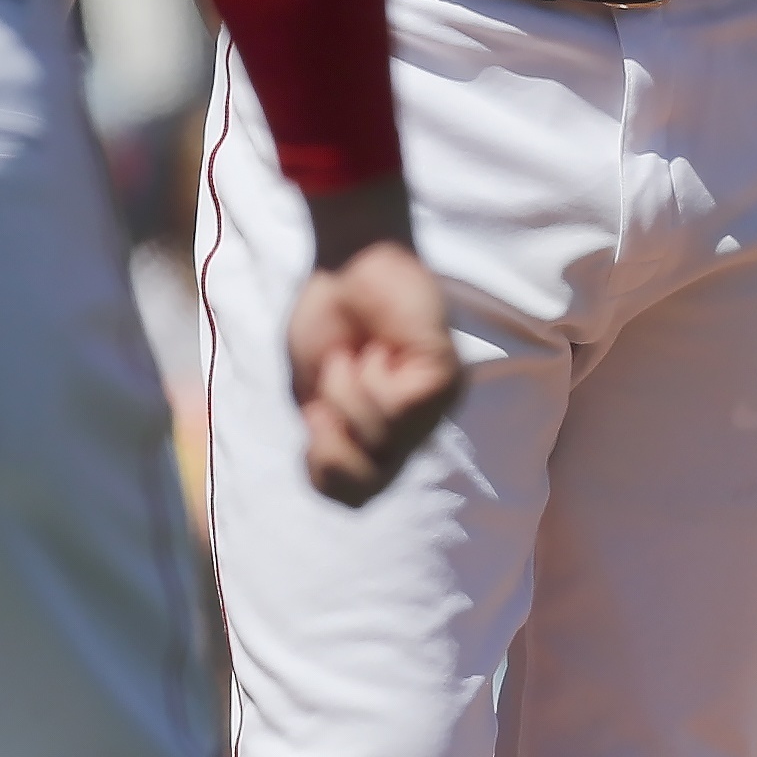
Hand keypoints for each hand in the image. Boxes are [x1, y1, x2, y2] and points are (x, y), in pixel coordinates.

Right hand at [290, 177, 464, 505]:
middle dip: (333, 436)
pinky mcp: (444, 379)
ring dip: (348, 395)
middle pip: (367, 484)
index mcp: (381, 433)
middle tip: (337, 381)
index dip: (323, 465)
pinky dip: (371, 380)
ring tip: (359, 353)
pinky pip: (396, 412)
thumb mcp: (312, 392)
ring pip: (381, 442)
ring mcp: (434, 406)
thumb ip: (328, 441)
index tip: (316, 412)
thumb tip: (349, 480)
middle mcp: (415, 427)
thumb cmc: (328, 318)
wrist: (343, 261)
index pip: (355, 494)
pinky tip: (379, 348)